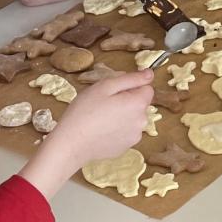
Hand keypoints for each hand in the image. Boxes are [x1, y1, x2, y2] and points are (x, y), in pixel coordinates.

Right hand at [21, 72, 153, 198]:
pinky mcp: (126, 148)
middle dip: (127, 101)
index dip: (131, 86)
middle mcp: (142, 121)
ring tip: (101, 118)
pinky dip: (117, 130)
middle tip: (104, 103)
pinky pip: (125, 132)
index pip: (147, 88)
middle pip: (140, 104)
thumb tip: (150, 74)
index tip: (113, 91)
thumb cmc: (85, 111)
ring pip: (133, 119)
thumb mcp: (105, 86)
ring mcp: (135, 137)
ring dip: (123, 116)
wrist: (71, 144)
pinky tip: (101, 131)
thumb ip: (131, 79)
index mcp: (138, 104)